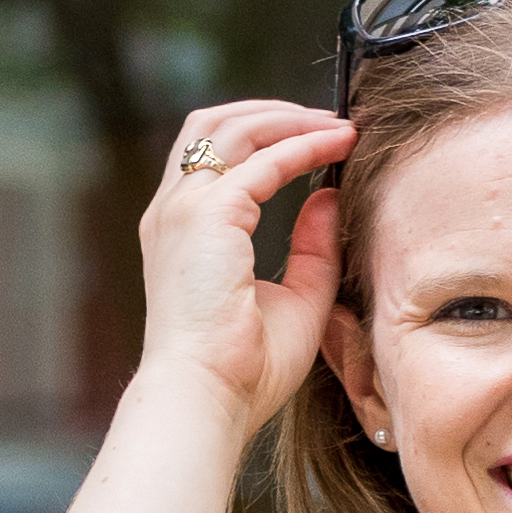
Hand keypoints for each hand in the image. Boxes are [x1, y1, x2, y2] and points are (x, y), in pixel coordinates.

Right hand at [137, 97, 353, 433]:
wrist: (207, 399)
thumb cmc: (243, 371)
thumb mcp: (294, 300)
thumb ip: (312, 248)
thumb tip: (328, 196)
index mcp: (182, 233)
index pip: (215, 158)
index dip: (268, 138)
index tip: (320, 141)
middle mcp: (174, 212)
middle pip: (214, 124)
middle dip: (273, 113)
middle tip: (330, 120)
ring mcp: (184, 209)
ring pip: (232, 126)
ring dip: (288, 118)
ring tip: (336, 125)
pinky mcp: (208, 215)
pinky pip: (264, 161)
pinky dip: (303, 146)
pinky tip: (338, 147)